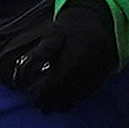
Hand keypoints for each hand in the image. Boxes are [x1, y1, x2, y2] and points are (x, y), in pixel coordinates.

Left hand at [0, 0, 121, 114]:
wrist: (103, 21)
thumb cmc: (74, 26)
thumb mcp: (55, 32)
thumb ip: (42, 51)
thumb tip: (25, 69)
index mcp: (76, 57)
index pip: (56, 82)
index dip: (42, 91)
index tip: (30, 93)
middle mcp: (88, 70)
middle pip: (65, 93)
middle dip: (49, 101)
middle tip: (36, 103)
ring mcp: (96, 75)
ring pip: (76, 97)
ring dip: (60, 104)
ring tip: (47, 105)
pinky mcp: (101, 78)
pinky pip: (85, 95)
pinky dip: (72, 101)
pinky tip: (62, 102)